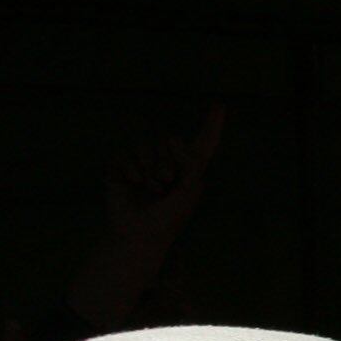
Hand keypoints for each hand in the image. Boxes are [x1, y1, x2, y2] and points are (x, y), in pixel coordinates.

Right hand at [104, 103, 224, 242]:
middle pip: (169, 141)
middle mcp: (167, 163)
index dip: (212, 125)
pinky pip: (123, 156)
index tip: (220, 105)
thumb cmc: (169, 217)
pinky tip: (133, 184)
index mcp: (189, 170)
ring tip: (153, 189)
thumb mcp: (189, 189)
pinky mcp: (121, 170)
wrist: (140, 236)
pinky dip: (130, 171)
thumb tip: (174, 139)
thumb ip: (191, 162)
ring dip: (151, 169)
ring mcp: (143, 166)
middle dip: (169, 163)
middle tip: (167, 184)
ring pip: (145, 147)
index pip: (203, 144)